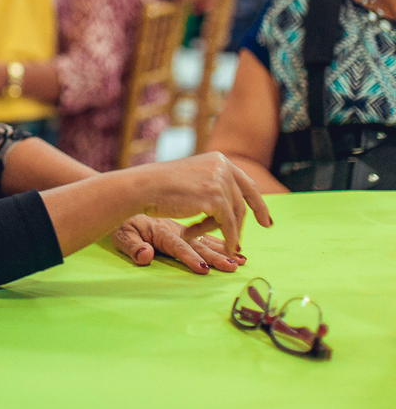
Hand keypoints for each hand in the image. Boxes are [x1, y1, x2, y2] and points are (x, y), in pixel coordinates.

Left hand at [111, 215, 245, 273]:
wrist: (125, 197)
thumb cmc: (121, 223)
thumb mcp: (121, 236)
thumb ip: (133, 247)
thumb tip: (145, 257)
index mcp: (159, 230)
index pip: (177, 246)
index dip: (189, 258)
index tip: (203, 270)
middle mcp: (175, 226)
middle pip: (199, 241)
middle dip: (217, 254)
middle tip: (234, 266)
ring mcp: (182, 224)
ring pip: (208, 231)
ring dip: (226, 244)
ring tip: (241, 259)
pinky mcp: (184, 224)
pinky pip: (208, 225)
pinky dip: (222, 233)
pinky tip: (232, 246)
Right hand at [130, 152, 271, 255]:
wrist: (144, 187)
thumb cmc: (160, 185)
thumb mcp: (193, 176)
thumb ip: (212, 183)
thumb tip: (230, 202)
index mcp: (218, 159)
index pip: (246, 183)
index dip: (257, 203)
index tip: (265, 221)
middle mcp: (223, 166)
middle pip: (242, 200)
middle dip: (244, 224)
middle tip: (243, 243)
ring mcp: (220, 181)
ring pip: (235, 214)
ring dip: (230, 233)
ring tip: (228, 248)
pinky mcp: (216, 198)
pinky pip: (228, 224)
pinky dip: (230, 239)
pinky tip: (229, 249)